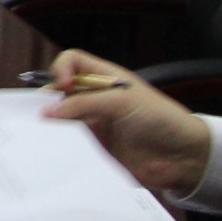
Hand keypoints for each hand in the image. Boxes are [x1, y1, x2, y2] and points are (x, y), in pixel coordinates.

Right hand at [39, 50, 213, 195]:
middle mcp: (97, 99)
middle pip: (61, 93)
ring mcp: (96, 124)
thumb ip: (84, 104)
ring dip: (53, 127)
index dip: (61, 70)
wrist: (183, 157)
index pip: (73, 63)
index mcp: (106, 79)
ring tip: (45, 136)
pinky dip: (61, 148)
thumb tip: (48, 112)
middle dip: (47, 101)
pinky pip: (71, 146)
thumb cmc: (162, 120)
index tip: (62, 86)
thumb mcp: (123, 102)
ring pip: (62, 121)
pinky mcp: (96, 149)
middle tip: (38, 115)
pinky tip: (58, 152)